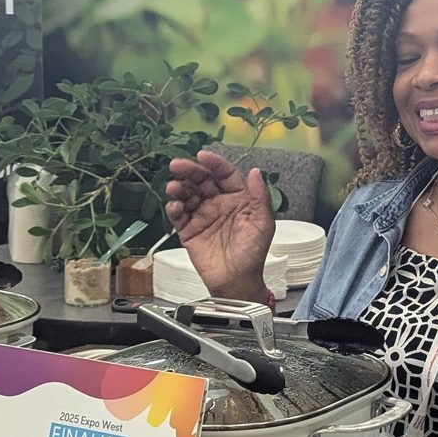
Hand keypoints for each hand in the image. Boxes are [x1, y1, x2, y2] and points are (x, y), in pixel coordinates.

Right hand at [164, 150, 274, 299]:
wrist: (237, 281)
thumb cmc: (253, 254)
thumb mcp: (263, 223)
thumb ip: (260, 197)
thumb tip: (256, 172)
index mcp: (237, 198)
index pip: (224, 175)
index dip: (214, 164)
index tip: (203, 156)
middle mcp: (218, 203)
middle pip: (201, 180)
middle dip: (189, 170)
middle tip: (178, 165)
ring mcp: (202, 215)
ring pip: (187, 194)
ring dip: (179, 188)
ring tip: (174, 187)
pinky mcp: (189, 230)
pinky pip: (178, 215)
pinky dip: (174, 208)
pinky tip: (175, 206)